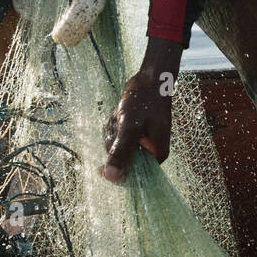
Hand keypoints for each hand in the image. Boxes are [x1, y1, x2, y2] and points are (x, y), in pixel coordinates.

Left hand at [100, 38, 182, 182]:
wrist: (150, 79)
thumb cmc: (145, 101)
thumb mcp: (130, 127)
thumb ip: (120, 152)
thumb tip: (111, 176)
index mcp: (156, 155)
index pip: (133, 175)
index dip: (115, 171)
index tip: (100, 167)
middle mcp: (150, 150)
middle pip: (122, 160)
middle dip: (113, 143)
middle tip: (118, 125)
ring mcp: (142, 140)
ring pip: (116, 146)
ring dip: (112, 131)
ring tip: (118, 116)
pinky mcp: (134, 131)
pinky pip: (117, 136)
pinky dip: (113, 125)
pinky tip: (117, 114)